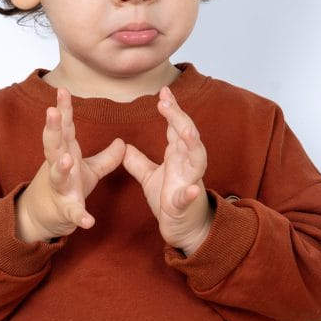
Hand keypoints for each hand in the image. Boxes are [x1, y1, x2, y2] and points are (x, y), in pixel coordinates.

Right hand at [16, 87, 125, 241]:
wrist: (46, 216)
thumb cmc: (67, 186)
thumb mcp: (88, 169)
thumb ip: (106, 157)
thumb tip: (122, 142)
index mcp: (64, 152)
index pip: (63, 127)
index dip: (62, 109)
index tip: (62, 90)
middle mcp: (58, 166)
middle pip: (53, 144)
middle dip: (52, 128)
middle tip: (51, 111)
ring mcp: (60, 188)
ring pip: (58, 175)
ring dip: (61, 168)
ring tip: (66, 160)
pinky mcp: (66, 210)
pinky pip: (74, 213)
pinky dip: (80, 217)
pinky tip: (89, 221)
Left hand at [123, 86, 212, 254]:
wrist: (183, 229)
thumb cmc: (170, 201)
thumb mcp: (150, 178)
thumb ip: (138, 162)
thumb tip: (124, 147)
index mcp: (178, 156)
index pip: (175, 127)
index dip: (171, 110)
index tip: (163, 91)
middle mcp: (186, 165)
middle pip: (186, 135)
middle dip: (178, 118)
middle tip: (166, 101)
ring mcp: (188, 183)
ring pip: (196, 160)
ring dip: (192, 145)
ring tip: (187, 132)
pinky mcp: (184, 205)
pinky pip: (188, 198)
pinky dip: (190, 194)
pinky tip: (191, 190)